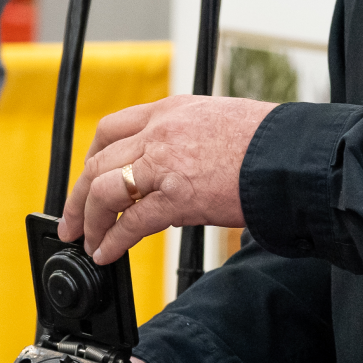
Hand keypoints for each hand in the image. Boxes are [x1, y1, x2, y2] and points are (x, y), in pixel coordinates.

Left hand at [60, 94, 274, 263]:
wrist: (290, 154)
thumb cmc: (266, 140)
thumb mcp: (217, 121)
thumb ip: (186, 139)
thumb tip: (172, 173)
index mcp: (171, 110)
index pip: (112, 128)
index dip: (91, 157)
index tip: (88, 177)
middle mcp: (161, 132)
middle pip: (98, 162)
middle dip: (79, 196)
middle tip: (72, 220)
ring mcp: (165, 162)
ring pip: (104, 189)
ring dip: (89, 219)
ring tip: (88, 241)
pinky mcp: (176, 196)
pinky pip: (130, 222)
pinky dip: (113, 240)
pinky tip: (108, 253)